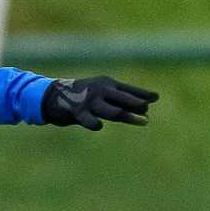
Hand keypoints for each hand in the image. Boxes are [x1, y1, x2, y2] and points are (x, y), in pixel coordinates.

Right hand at [41, 76, 157, 129]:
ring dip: (126, 115)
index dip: (143, 94)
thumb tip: (146, 108)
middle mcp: (101, 91)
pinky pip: (88, 120)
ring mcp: (90, 102)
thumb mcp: (104, 95)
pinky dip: (94, 123)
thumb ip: (122, 101)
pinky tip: (99, 126)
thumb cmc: (84, 97)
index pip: (129, 90)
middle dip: (137, 104)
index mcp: (108, 84)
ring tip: (142, 120)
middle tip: (146, 110)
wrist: (53, 96)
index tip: (156, 97)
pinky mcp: (78, 113)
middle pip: (124, 99)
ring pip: (112, 111)